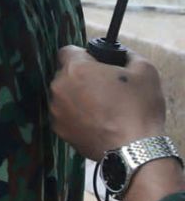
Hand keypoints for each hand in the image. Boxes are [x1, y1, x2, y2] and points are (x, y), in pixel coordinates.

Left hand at [52, 45, 166, 158]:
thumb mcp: (145, 72)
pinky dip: (76, 115)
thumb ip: (127, 55)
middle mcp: (59, 87)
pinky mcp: (59, 129)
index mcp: (76, 69)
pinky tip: (96, 121)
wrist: (133, 149)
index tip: (97, 64)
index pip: (68, 51)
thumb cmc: (138, 109)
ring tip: (102, 107)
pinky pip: (65, 114)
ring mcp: (56, 110)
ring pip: (64, 95)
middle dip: (82, 77)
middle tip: (105, 88)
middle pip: (66, 74)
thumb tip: (121, 54)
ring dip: (78, 97)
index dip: (84, 55)